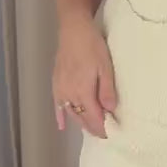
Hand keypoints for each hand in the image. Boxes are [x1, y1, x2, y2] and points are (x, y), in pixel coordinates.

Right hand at [52, 13, 116, 137]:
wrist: (73, 30)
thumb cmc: (92, 46)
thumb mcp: (106, 68)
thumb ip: (107, 91)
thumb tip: (110, 111)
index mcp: (83, 92)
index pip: (93, 118)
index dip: (101, 128)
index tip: (110, 135)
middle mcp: (70, 95)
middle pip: (81, 118)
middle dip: (92, 127)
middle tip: (103, 134)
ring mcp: (61, 90)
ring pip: (71, 113)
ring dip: (80, 123)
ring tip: (90, 129)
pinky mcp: (56, 83)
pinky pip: (58, 105)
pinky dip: (60, 116)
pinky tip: (62, 126)